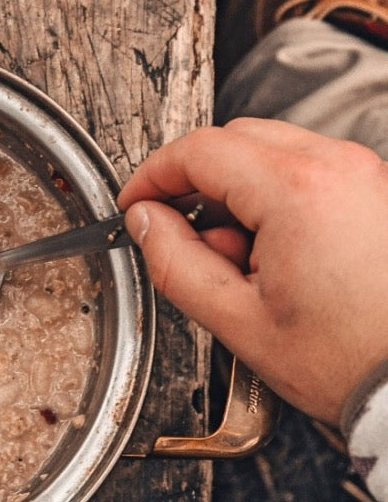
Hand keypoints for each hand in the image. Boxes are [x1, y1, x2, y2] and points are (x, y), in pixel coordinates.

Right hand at [117, 117, 387, 424]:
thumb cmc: (355, 361)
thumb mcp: (238, 321)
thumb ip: (174, 263)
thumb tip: (146, 223)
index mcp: (297, 192)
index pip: (199, 151)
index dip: (153, 175)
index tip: (137, 202)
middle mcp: (338, 168)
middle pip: (234, 139)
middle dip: (194, 180)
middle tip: (174, 225)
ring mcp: (366, 176)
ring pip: (270, 151)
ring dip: (236, 190)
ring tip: (237, 257)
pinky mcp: (378, 191)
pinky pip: (308, 169)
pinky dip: (275, 196)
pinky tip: (273, 252)